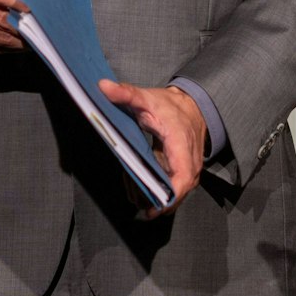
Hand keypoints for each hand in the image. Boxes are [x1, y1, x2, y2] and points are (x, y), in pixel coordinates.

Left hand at [98, 80, 205, 216]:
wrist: (191, 107)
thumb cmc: (169, 106)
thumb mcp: (146, 98)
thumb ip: (126, 94)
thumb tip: (103, 87)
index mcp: (182, 145)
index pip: (182, 178)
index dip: (170, 196)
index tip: (154, 208)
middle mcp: (190, 163)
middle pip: (175, 194)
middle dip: (152, 200)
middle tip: (131, 197)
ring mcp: (187, 172)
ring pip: (171, 196)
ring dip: (149, 197)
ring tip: (130, 189)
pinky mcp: (182, 175)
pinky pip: (168, 190)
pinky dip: (151, 191)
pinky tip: (135, 185)